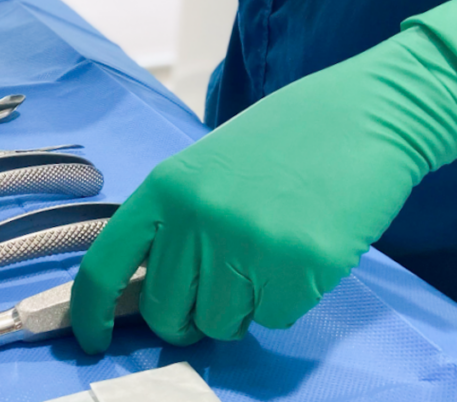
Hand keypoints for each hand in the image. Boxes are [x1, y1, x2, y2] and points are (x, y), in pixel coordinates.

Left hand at [70, 0, 456, 351]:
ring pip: (221, 323)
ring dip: (244, 305)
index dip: (91, 312)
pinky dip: (289, 299)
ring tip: (272, 251)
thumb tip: (157, 291)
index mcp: (166, 187)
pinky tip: (306, 252)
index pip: (104, 264)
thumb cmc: (287, 142)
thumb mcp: (209, 168)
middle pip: (165, 312)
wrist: (365, 114)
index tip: (94, 340)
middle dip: (189, 318)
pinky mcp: (298, 265)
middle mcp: (196, 216)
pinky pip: (276, 318)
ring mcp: (246, 242)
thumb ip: (177, 222)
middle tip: (223, 287)